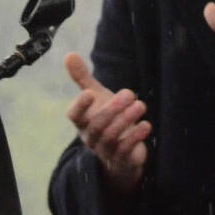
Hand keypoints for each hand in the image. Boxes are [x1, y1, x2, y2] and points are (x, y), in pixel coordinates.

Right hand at [63, 52, 150, 192]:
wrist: (121, 152)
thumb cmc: (106, 118)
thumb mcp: (96, 97)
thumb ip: (82, 78)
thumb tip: (69, 54)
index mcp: (82, 122)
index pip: (74, 115)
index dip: (80, 106)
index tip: (89, 93)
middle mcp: (90, 137)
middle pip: (96, 125)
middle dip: (112, 109)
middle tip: (129, 93)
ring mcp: (105, 150)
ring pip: (111, 137)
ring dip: (126, 120)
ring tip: (140, 105)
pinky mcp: (121, 160)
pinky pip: (125, 151)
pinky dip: (135, 137)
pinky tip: (146, 124)